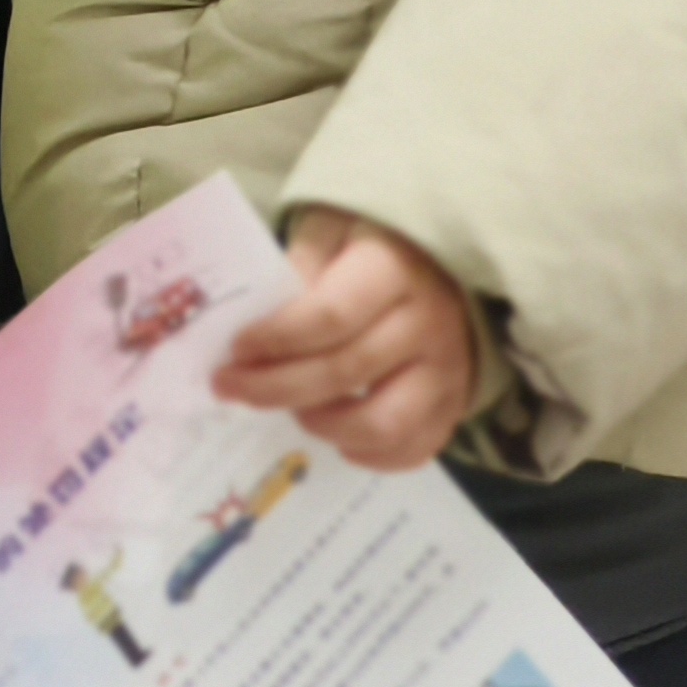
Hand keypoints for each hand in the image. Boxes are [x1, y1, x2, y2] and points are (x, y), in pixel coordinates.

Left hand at [213, 210, 478, 469]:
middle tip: (232, 388)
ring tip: (291, 410)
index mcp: (393, 269)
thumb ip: (298, 268)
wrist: (438, 262)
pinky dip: (369, 455)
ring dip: (324, 426)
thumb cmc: (368, 244)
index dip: (278, 338)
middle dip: (277, 387)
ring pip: (383, 423)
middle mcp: (428, 322)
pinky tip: (335, 437)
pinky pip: (415, 449)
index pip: (330, 316)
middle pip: (345, 372)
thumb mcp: (329, 231)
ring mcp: (447, 369)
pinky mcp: (454, 404)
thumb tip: (260, 319)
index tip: (237, 349)